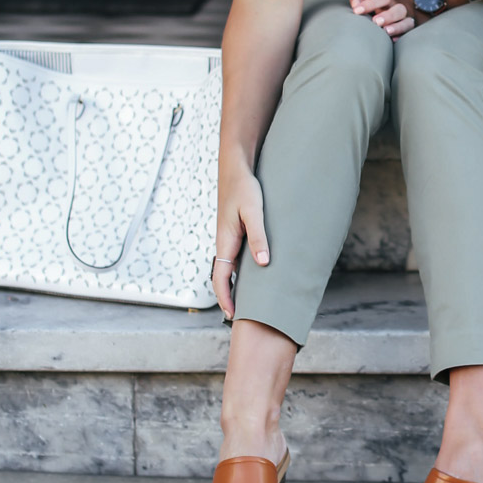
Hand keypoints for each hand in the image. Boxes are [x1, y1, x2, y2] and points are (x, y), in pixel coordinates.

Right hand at [212, 163, 269, 317]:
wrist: (236, 167)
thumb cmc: (245, 187)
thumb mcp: (254, 212)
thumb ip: (259, 236)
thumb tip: (262, 263)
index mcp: (225, 242)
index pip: (220, 278)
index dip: (225, 298)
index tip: (233, 315)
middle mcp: (225, 243)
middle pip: (223, 277)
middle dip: (230, 297)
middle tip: (243, 316)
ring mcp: (229, 237)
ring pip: (230, 267)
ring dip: (236, 284)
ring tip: (251, 300)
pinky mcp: (236, 231)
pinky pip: (236, 256)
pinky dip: (241, 270)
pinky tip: (257, 272)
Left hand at [348, 0, 417, 38]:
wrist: (389, 7)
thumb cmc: (370, 2)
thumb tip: (355, 5)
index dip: (370, 3)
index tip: (357, 11)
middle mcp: (396, 7)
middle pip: (399, 8)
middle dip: (388, 16)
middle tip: (376, 22)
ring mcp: (402, 19)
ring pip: (407, 21)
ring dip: (397, 27)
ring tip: (386, 31)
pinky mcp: (405, 29)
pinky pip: (408, 32)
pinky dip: (401, 36)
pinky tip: (392, 40)